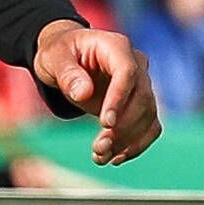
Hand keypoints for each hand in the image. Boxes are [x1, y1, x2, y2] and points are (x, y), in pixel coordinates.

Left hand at [32, 20, 160, 163]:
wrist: (68, 58)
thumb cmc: (60, 53)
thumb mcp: (54, 57)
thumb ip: (67, 73)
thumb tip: (84, 94)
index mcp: (116, 47)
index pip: (127, 73)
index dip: (119, 99)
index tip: (105, 124)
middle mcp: (136, 64)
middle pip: (142, 98)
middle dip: (123, 128)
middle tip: (99, 147)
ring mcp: (142, 84)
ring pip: (148, 116)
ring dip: (128, 140)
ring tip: (101, 157)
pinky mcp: (141, 103)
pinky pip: (149, 125)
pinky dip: (136, 144)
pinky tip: (116, 158)